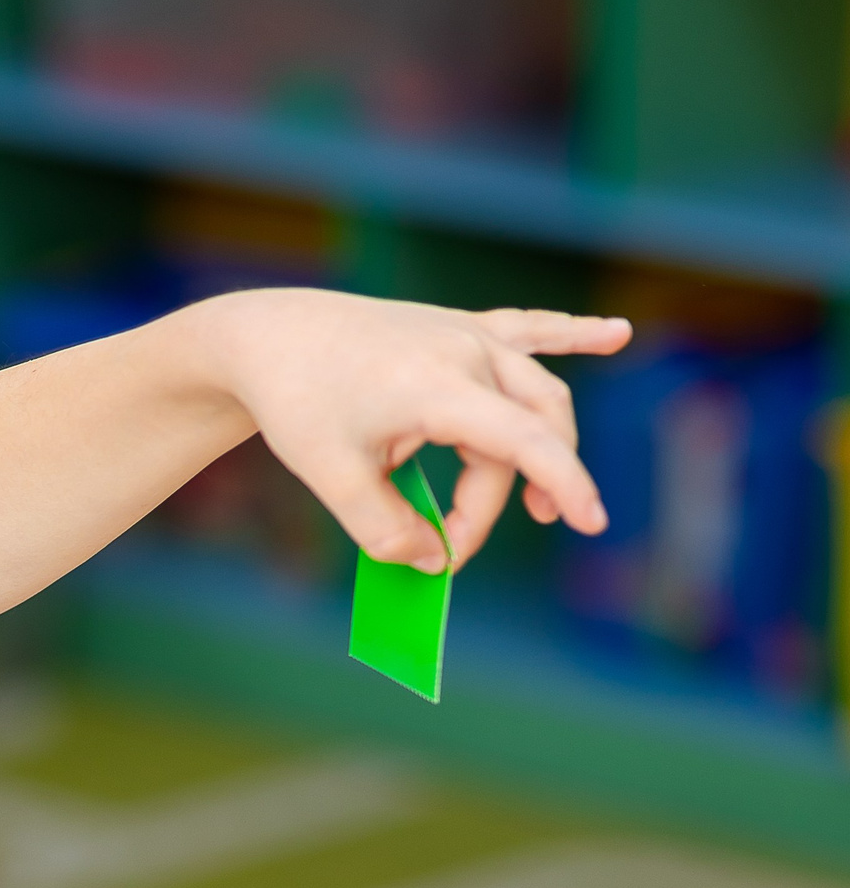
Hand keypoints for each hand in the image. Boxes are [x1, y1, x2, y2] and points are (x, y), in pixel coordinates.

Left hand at [203, 290, 630, 573]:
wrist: (269, 336)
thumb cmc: (296, 404)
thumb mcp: (330, 479)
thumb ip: (384, 530)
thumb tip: (432, 561)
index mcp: (435, 386)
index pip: (522, 440)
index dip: (562, 482)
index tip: (584, 523)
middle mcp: (464, 351)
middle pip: (521, 435)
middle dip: (496, 500)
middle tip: (451, 546)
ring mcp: (465, 333)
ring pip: (534, 395)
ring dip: (540, 450)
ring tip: (544, 509)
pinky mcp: (458, 326)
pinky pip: (528, 329)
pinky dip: (573, 336)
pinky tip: (619, 335)